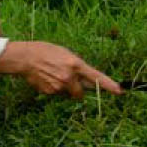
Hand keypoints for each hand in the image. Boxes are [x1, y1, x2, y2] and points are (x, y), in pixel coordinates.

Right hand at [0, 41, 122, 98]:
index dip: (109, 85)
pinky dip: (54, 89)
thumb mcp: (66, 54)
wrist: (26, 58)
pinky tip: (46, 78)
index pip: (96, 77)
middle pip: (81, 93)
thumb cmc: (46, 51)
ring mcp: (59, 87)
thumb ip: (77, 66)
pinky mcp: (50, 93)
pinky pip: (57, 94)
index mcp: (75, 64)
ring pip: (68, 94)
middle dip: (78, 90)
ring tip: (53, 74)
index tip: (120, 91)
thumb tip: (86, 79)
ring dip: (65, 88)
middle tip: (69, 80)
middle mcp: (69, 77)